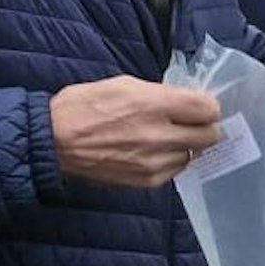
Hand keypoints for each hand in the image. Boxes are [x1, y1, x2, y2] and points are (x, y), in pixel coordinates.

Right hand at [50, 78, 221, 188]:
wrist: (54, 140)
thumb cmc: (84, 106)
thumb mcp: (124, 85)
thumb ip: (162, 94)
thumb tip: (188, 101)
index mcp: (154, 104)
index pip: (208, 109)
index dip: (207, 106)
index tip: (199, 106)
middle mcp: (160, 135)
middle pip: (210, 135)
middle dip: (203, 127)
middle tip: (189, 122)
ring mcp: (155, 161)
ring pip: (193, 154)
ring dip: (185, 145)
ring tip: (162, 137)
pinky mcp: (148, 180)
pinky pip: (175, 169)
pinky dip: (169, 160)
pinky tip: (151, 151)